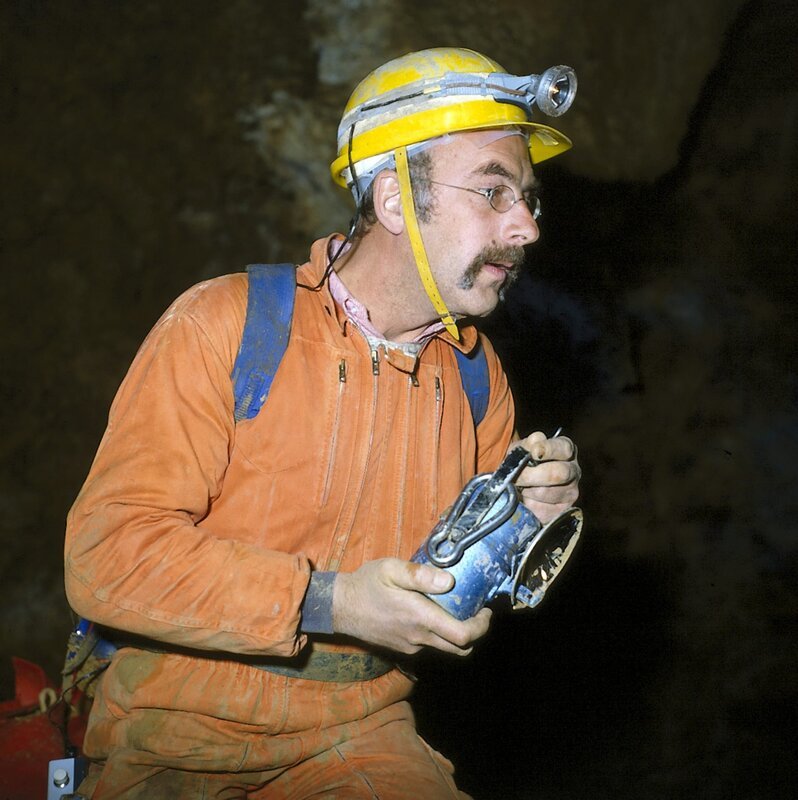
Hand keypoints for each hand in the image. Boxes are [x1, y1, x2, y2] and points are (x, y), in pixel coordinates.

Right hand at [332, 558, 491, 655]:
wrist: (340, 607)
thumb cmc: (366, 584)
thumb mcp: (391, 569)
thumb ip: (420, 574)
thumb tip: (450, 581)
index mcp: (420, 618)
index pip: (463, 636)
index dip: (481, 626)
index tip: (485, 610)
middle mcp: (418, 638)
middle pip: (461, 650)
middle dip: (476, 634)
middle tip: (478, 612)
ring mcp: (410, 647)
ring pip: (446, 650)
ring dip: (458, 637)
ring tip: (458, 612)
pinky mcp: (403, 649)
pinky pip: (430, 648)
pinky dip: (441, 637)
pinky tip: (435, 616)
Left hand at [513, 431, 580, 522]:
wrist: (517, 489)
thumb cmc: (521, 464)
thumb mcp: (520, 450)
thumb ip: (527, 444)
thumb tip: (537, 441)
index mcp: (565, 450)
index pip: (564, 448)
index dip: (549, 449)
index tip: (533, 452)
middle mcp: (573, 470)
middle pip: (559, 473)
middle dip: (532, 475)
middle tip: (515, 477)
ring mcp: (570, 492)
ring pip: (546, 493)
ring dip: (526, 490)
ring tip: (518, 487)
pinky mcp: (561, 511)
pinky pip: (541, 509)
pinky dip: (527, 504)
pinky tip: (525, 499)